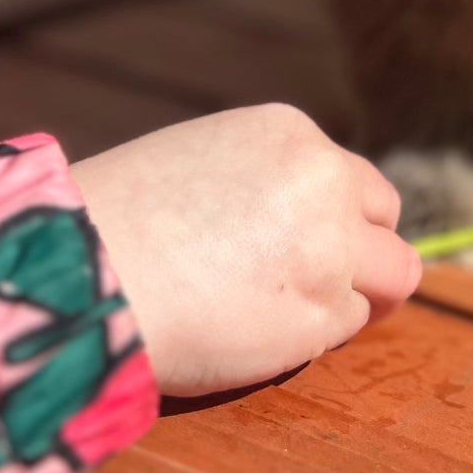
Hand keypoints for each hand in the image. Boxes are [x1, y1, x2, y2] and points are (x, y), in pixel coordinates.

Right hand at [70, 103, 420, 395]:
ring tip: (278, 314)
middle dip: (363, 255)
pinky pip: (345, 329)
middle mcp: (324, 180)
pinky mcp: (323, 312)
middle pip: (386, 222)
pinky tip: (254, 334)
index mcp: (290, 134)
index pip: (350, 178)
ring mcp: (332, 246)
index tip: (309, 245)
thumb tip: (296, 218)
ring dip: (347, 300)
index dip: (336, 218)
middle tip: (319, 286)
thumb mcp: (202, 160)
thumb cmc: (118, 222)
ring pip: (388, 279)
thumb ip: (264, 180)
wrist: (84, 270)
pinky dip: (312, 338)